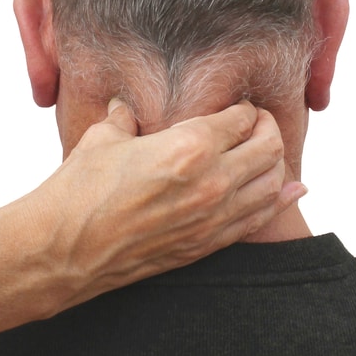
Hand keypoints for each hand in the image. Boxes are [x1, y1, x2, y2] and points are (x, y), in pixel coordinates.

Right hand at [26, 100, 303, 308]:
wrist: (65, 249)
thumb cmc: (79, 191)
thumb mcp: (103, 138)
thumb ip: (124, 119)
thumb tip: (125, 108)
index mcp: (189, 146)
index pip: (240, 118)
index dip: (242, 107)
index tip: (237, 106)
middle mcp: (211, 181)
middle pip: (268, 147)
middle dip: (267, 128)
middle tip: (256, 123)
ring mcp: (212, 217)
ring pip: (272, 184)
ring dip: (276, 163)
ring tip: (266, 152)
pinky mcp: (205, 245)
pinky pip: (258, 220)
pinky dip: (278, 202)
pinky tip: (290, 191)